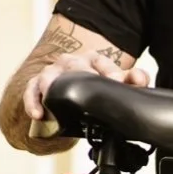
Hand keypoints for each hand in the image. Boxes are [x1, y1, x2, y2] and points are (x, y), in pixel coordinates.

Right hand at [23, 50, 148, 124]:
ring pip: (50, 75)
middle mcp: (70, 63)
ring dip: (52, 86)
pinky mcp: (36, 86)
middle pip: (75, 65)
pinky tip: (38, 114)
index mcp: (92, 60)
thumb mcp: (111, 84)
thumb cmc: (90, 88)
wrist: (65, 96)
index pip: (102, 62)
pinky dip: (33, 102)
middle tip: (91, 88)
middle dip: (83, 76)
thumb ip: (130, 81)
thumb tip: (140, 80)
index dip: (110, 72)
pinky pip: (31, 91)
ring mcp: (51, 73)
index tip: (118, 81)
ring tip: (54, 95)